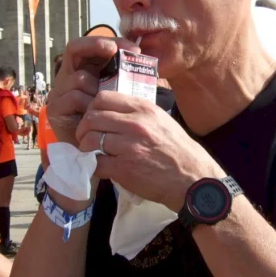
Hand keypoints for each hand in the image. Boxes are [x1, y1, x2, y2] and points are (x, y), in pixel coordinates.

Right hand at [47, 36, 139, 143]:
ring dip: (98, 88)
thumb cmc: (110, 124)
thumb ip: (123, 77)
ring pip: (80, 78)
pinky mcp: (55, 109)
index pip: (87, 46)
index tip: (129, 48)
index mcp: (83, 70)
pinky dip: (89, 104)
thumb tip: (139, 56)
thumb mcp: (118, 95)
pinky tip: (96, 114)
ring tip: (107, 103)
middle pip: (74, 49)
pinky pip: (74, 97)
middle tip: (116, 52)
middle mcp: (67, 78)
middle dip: (98, 48)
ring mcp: (59, 93)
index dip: (105, 41)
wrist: (94, 154)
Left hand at [75, 91, 223, 210]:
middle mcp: (134, 124)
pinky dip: (93, 166)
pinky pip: (96, 163)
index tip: (94, 118)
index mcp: (143, 109)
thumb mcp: (161, 120)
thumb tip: (115, 111)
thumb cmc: (178, 150)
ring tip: (90, 152)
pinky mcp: (124, 169)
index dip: (92, 107)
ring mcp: (128, 147)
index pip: (103, 98)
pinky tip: (99, 167)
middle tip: (86, 137)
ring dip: (85, 147)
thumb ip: (138, 113)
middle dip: (83, 128)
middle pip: (92, 118)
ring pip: (90, 140)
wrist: (192, 178)